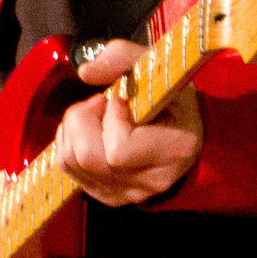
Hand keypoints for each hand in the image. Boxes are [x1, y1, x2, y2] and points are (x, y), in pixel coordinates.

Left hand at [56, 38, 200, 206]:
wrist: (187, 130)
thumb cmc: (175, 99)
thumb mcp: (160, 71)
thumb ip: (126, 59)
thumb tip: (85, 71)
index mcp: (176, 151)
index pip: (120, 149)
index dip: (111, 118)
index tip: (122, 99)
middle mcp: (151, 182)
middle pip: (88, 157)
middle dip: (81, 121)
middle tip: (100, 102)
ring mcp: (128, 195)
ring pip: (72, 164)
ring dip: (72, 131)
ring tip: (95, 114)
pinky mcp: (109, 198)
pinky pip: (69, 172)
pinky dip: (69, 145)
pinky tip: (90, 131)